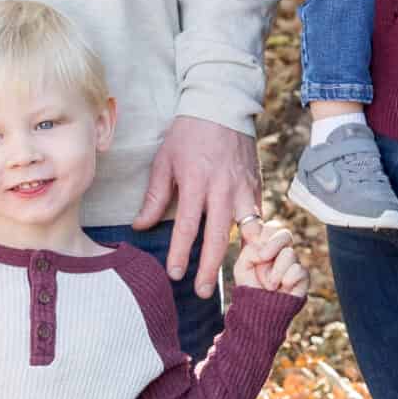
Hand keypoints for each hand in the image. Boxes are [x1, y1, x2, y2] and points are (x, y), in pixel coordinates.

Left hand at [134, 114, 261, 297]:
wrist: (222, 106)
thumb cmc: (188, 133)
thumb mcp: (165, 160)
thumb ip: (155, 196)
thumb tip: (140, 226)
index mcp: (195, 182)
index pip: (187, 226)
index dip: (180, 253)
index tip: (174, 274)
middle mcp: (222, 188)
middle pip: (217, 236)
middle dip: (209, 267)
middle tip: (201, 292)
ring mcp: (243, 187)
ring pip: (243, 230)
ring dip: (237, 257)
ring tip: (233, 279)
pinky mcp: (256, 185)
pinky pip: (257, 216)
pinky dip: (254, 236)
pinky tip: (249, 254)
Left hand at [232, 216, 307, 298]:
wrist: (258, 312)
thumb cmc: (249, 288)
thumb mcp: (242, 266)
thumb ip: (250, 250)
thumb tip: (264, 249)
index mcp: (265, 246)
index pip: (270, 228)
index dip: (263, 232)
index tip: (252, 240)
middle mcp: (281, 252)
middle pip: (285, 233)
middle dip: (273, 244)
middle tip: (263, 257)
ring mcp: (293, 264)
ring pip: (289, 253)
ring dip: (275, 271)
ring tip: (270, 285)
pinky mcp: (303, 277)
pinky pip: (298, 270)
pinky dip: (287, 280)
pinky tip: (282, 288)